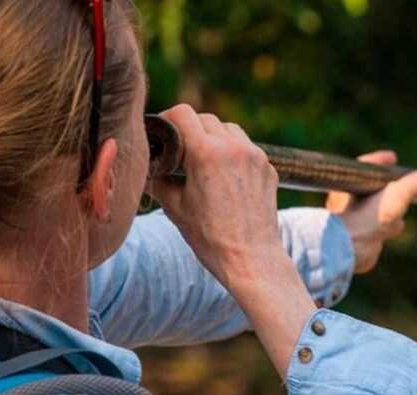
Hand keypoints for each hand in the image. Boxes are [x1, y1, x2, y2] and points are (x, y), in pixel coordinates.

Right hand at [149, 105, 283, 286]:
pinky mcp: (268, 168)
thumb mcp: (175, 209)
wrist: (251, 259)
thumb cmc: (210, 238)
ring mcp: (255, 156)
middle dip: (190, 129)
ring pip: (229, 129)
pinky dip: (233, 152)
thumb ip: (158, 181)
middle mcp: (233, 148)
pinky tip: (225, 175)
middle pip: (205, 119)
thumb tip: (148, 168)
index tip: (163, 134)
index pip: (183, 114)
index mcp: (206, 154)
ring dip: (214, 137)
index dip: (168, 119)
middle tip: (180, 151)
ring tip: (204, 161)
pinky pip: (247, 148)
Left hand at [326, 151, 416, 273]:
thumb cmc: (366, 219)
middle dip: (388, 187)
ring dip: (390, 209)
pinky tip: (395, 227)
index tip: (392, 158)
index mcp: (351, 185)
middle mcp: (347, 201)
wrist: (349, 251)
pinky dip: (386, 226)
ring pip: (375, 210)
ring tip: (401, 207)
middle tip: (402, 182)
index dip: (381, 161)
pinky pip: (375, 227)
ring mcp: (352, 220)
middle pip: (371, 189)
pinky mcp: (357, 238)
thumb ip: (410, 186)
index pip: (366, 168)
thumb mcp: (394, 197)